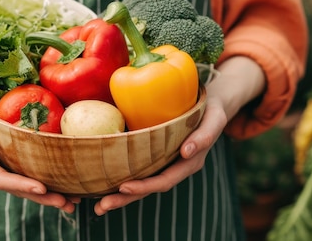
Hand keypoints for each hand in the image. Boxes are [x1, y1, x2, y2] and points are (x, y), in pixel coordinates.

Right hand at [0, 64, 78, 212]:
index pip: (0, 179)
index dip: (20, 185)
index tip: (41, 188)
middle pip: (18, 189)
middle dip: (42, 197)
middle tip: (65, 202)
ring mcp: (4, 168)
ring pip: (27, 187)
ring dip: (49, 196)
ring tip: (72, 203)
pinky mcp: (15, 163)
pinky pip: (32, 176)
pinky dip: (50, 184)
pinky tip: (69, 188)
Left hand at [93, 95, 227, 215]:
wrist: (211, 105)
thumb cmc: (211, 110)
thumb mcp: (214, 119)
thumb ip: (205, 136)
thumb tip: (186, 151)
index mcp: (188, 164)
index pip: (164, 180)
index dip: (144, 186)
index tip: (123, 187)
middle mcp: (174, 168)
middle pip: (148, 188)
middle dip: (124, 199)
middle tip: (101, 206)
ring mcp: (164, 163)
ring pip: (140, 183)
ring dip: (119, 196)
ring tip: (97, 206)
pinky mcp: (155, 156)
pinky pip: (137, 170)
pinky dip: (120, 178)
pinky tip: (101, 183)